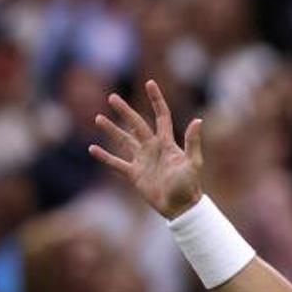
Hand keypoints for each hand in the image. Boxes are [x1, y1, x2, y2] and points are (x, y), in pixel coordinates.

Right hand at [89, 80, 204, 218]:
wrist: (180, 207)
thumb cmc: (189, 186)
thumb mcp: (193, 163)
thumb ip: (193, 142)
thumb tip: (198, 120)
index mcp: (167, 143)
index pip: (161, 116)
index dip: (156, 100)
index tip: (150, 83)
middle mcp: (153, 148)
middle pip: (136, 124)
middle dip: (125, 111)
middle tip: (112, 97)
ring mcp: (142, 160)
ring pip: (123, 141)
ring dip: (111, 130)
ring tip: (98, 118)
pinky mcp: (134, 175)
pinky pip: (116, 163)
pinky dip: (105, 157)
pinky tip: (92, 149)